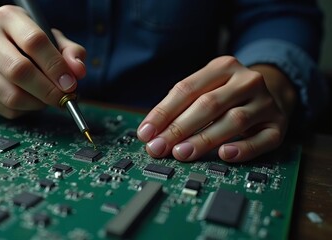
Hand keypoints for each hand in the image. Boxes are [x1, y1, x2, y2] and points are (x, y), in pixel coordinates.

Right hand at [0, 5, 85, 117]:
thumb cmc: (25, 41)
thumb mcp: (50, 37)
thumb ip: (70, 52)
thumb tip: (78, 71)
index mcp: (7, 17)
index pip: (34, 41)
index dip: (56, 66)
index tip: (70, 83)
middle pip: (19, 71)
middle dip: (48, 90)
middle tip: (64, 98)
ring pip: (11, 95)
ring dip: (38, 103)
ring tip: (48, 98)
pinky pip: (5, 108)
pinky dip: (26, 110)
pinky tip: (31, 100)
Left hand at [137, 56, 295, 161]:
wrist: (271, 92)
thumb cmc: (227, 95)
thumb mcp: (206, 89)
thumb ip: (179, 108)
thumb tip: (151, 133)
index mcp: (223, 67)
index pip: (187, 89)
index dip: (163, 112)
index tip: (146, 133)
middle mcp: (247, 81)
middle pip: (208, 104)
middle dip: (179, 128)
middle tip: (159, 147)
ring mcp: (265, 102)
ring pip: (234, 121)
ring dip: (204, 139)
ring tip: (182, 153)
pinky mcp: (278, 124)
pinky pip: (262, 140)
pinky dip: (243, 149)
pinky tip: (225, 155)